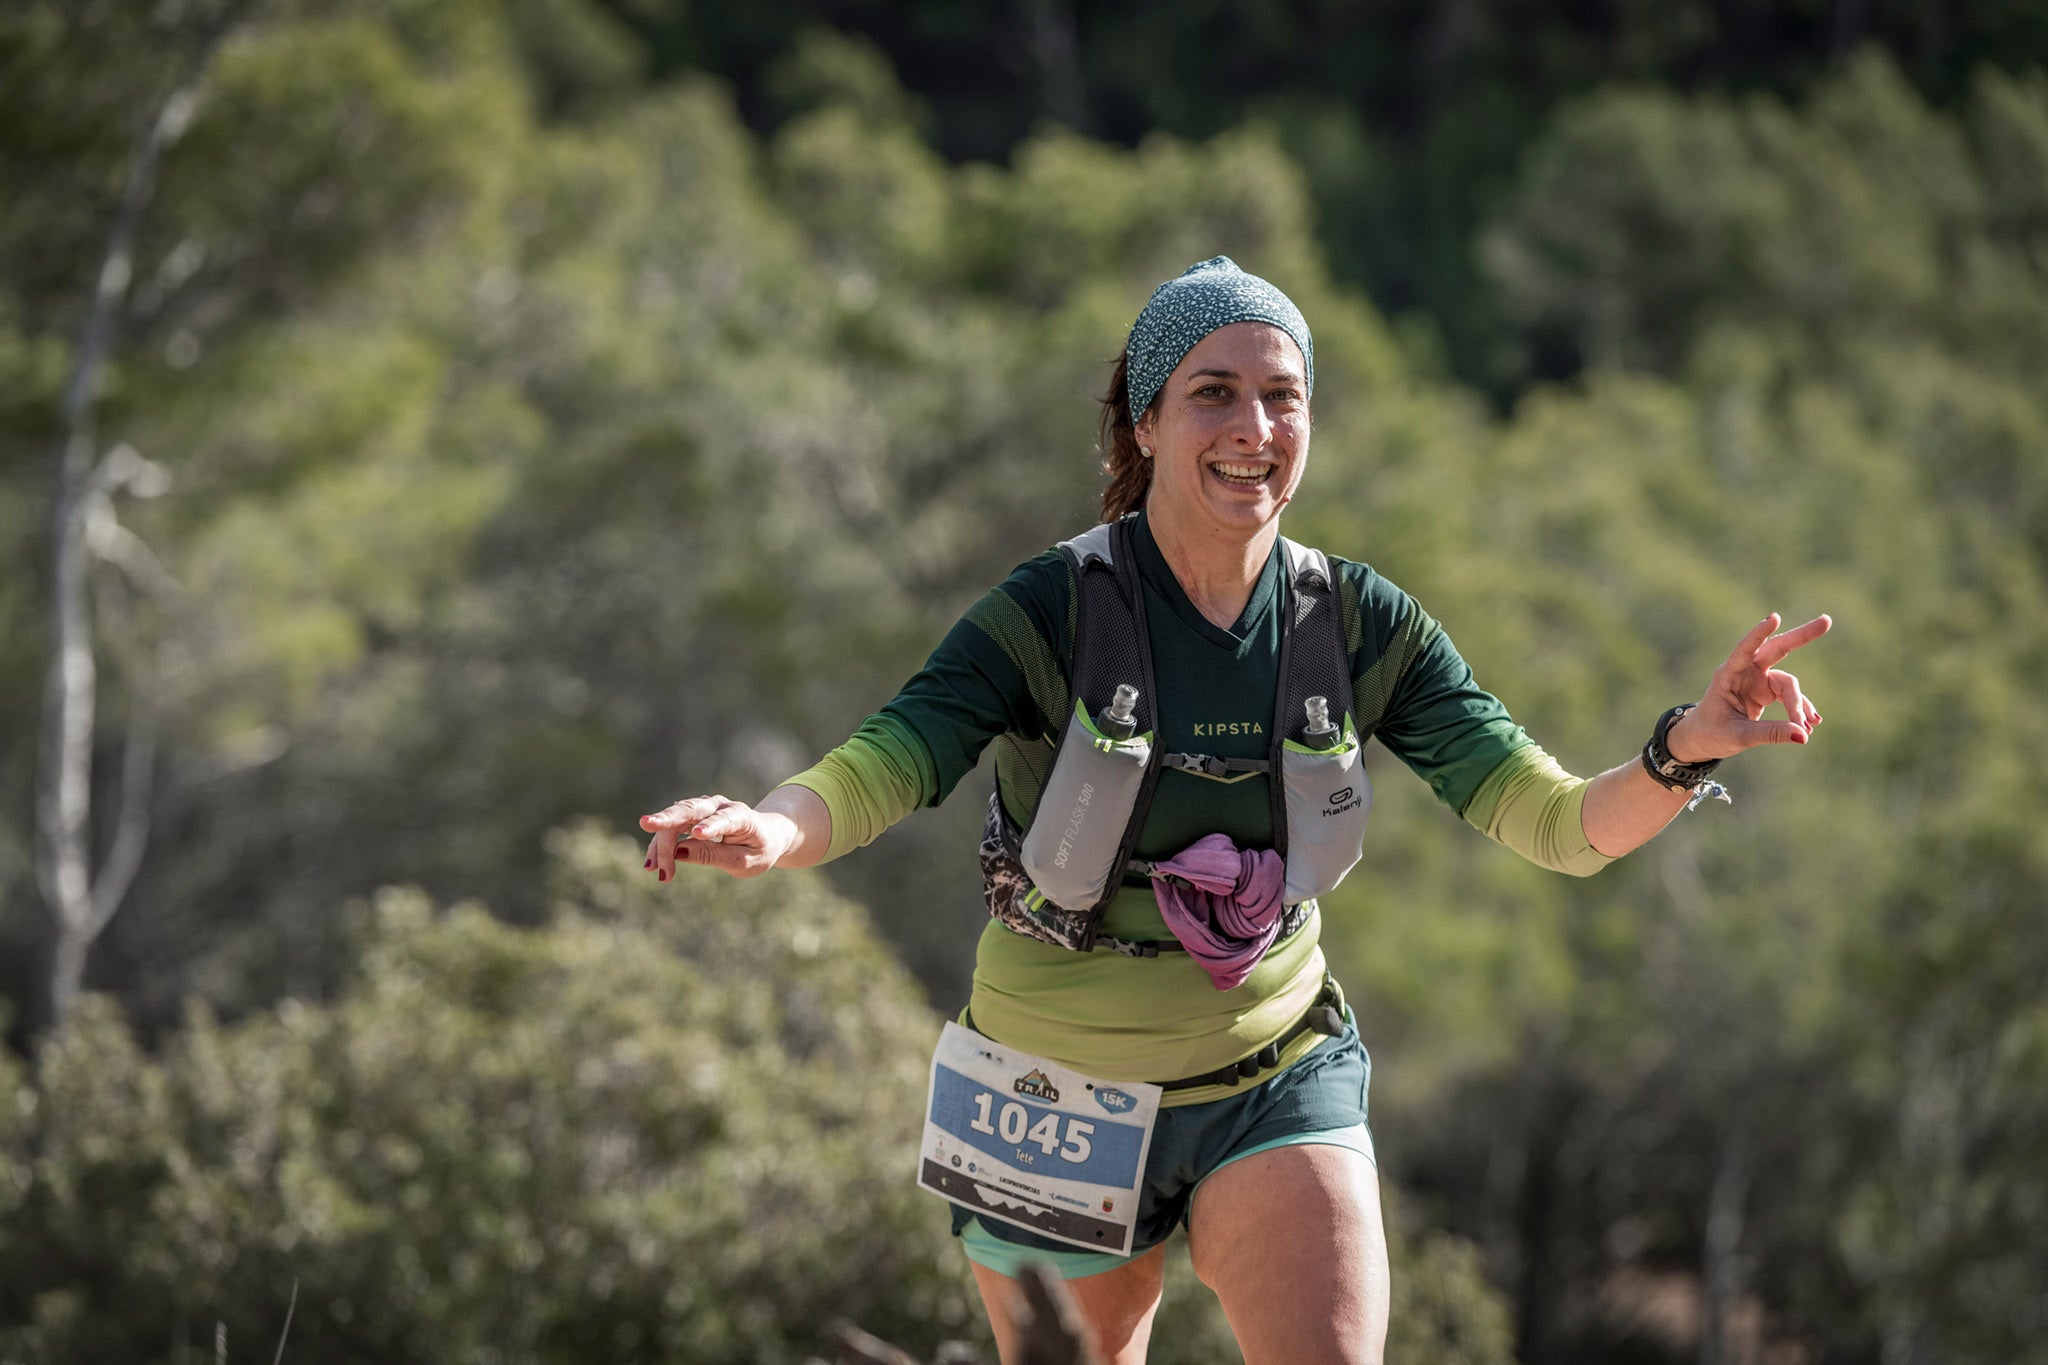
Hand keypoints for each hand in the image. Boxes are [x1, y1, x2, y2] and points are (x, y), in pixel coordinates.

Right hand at [639, 795, 796, 880]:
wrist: (764, 836)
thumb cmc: (757, 850)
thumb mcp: (742, 861)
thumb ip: (713, 856)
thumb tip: (679, 852)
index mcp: (741, 816)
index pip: (725, 819)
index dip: (712, 825)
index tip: (699, 834)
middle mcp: (719, 806)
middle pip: (690, 809)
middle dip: (668, 818)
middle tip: (645, 823)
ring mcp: (703, 808)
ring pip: (675, 820)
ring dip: (662, 844)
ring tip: (654, 870)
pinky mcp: (691, 816)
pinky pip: (671, 828)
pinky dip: (660, 845)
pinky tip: (651, 865)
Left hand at [1667, 612, 1831, 762]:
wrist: (1702, 739)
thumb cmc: (1712, 734)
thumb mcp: (1739, 737)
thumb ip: (1770, 733)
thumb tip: (1804, 735)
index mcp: (1728, 675)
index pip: (1745, 649)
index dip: (1759, 634)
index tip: (1774, 618)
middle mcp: (1744, 671)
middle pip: (1776, 649)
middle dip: (1801, 636)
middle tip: (1826, 621)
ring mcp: (1757, 679)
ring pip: (1787, 684)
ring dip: (1798, 704)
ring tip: (1808, 728)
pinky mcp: (1766, 691)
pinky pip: (1789, 696)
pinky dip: (1800, 709)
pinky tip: (1811, 724)